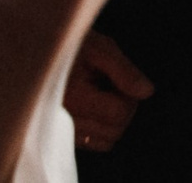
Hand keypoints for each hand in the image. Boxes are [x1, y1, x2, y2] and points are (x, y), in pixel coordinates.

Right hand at [65, 31, 154, 153]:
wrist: (44, 52)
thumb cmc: (74, 47)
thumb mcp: (101, 49)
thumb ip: (125, 71)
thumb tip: (147, 92)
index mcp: (73, 96)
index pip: (118, 113)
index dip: (129, 96)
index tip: (121, 79)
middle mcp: (64, 120)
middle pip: (115, 130)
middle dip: (124, 108)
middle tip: (113, 84)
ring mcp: (62, 132)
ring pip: (107, 141)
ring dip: (113, 120)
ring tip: (102, 94)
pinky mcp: (63, 137)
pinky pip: (94, 143)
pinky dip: (102, 129)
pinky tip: (94, 106)